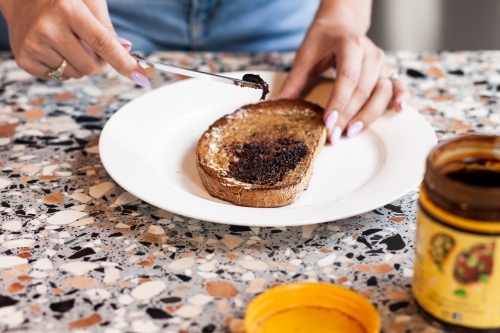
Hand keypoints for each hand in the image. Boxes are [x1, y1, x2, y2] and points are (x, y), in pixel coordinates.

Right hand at [0, 0, 148, 85]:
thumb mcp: (88, 1)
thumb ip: (107, 28)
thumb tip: (126, 51)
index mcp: (67, 9)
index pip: (103, 44)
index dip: (125, 63)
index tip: (141, 77)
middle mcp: (47, 28)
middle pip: (92, 67)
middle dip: (99, 61)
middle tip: (90, 45)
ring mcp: (33, 45)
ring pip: (77, 75)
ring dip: (80, 64)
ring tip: (67, 41)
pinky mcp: (24, 59)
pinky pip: (59, 77)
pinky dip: (63, 67)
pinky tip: (54, 48)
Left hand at [278, 22, 408, 143]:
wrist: (341, 22)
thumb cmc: (323, 38)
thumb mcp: (306, 56)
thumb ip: (294, 82)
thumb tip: (277, 104)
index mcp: (349, 45)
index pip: (347, 78)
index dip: (338, 103)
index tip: (327, 123)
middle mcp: (369, 53)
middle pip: (363, 90)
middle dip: (348, 116)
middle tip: (333, 136)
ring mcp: (381, 62)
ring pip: (381, 92)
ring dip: (368, 115)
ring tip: (350, 132)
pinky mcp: (387, 70)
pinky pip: (398, 85)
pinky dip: (400, 97)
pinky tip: (397, 110)